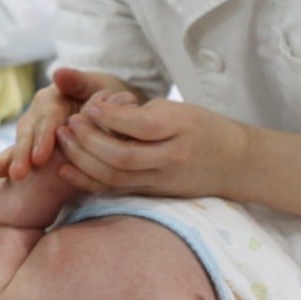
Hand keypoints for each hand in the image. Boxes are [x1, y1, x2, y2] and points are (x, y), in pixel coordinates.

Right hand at [5, 68, 134, 181]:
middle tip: (18, 175)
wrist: (106, 113)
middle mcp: (35, 118)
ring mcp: (30, 138)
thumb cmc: (107, 101)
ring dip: (0, 168)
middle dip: (20, 156)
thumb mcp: (99, 87)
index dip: (43, 137)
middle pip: (25, 136)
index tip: (40, 158)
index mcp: (51, 100)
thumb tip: (58, 74)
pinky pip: (10, 170)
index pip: (46, 119)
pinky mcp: (29, 156)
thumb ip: (79, 81)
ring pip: (12, 152)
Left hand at [54, 96, 248, 198]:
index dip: (108, 115)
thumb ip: (139, 112)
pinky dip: (90, 181)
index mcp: (179, 129)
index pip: (138, 125)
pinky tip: (68, 169)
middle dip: (88, 140)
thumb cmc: (202, 127)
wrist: (237, 163)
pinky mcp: (155, 194)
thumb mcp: (177, 109)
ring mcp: (163, 180)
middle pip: (122, 156)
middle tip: (69, 124)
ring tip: (64, 139)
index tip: (88, 105)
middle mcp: (171, 158)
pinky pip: (118, 190)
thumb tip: (97, 111)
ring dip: (83, 159)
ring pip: (116, 177)